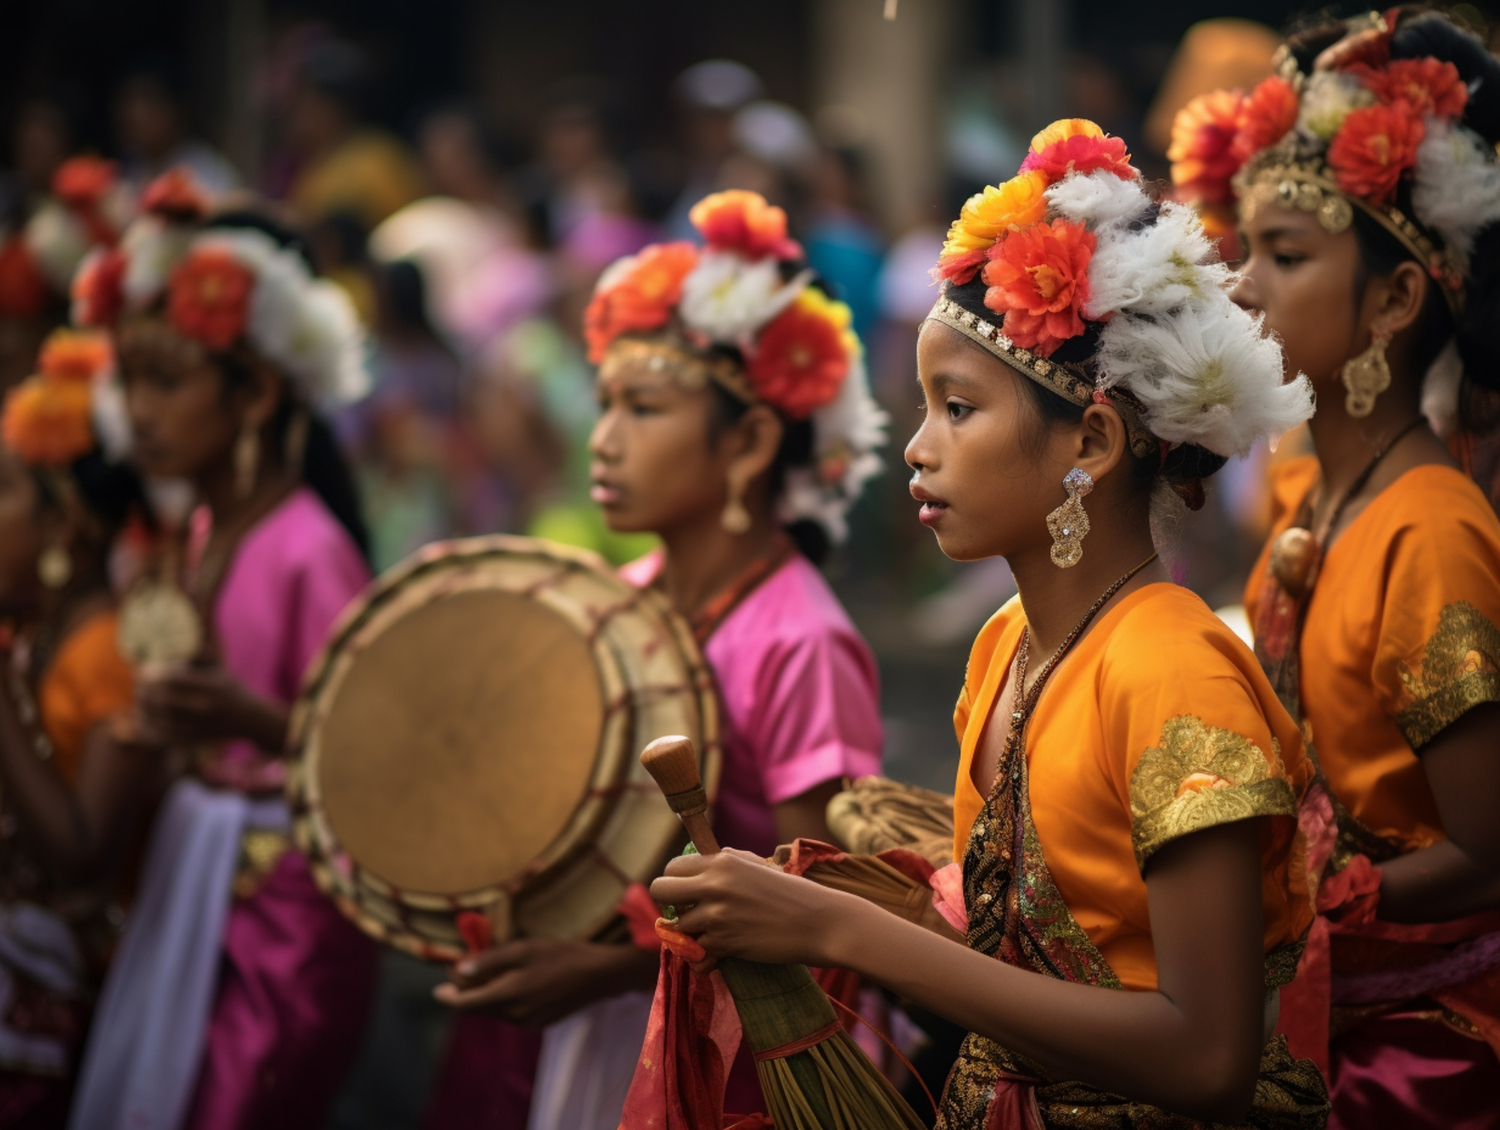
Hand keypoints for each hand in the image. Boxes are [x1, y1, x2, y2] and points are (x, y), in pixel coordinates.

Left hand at [134, 662, 286, 750]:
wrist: (248, 719)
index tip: (145, 670)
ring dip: (143, 708)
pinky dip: (147, 728)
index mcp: (211, 686)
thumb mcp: (218, 667)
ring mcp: (199, 726)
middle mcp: (205, 707)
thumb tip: (172, 645)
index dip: (154, 673)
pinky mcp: (192, 740)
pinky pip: (161, 737)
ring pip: (158, 719)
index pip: (173, 678)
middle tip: (139, 684)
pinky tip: (142, 718)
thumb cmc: (229, 688)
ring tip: (140, 699)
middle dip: (145, 690)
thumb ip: (197, 654)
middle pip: (162, 699)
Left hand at [433, 939, 658, 1025]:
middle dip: (464, 993)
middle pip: (477, 1009)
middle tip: (458, 972)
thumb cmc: (563, 955)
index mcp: (507, 996)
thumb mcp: (524, 949)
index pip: (465, 1004)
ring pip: (493, 1011)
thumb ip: (490, 961)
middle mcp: (514, 1016)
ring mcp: (527, 1022)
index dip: (448, 995)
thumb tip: (460, 970)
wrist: (601, 976)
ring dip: (483, 995)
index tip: (438, 985)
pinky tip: (509, 982)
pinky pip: (510, 1013)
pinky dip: (501, 999)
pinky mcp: (539, 1022)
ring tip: (483, 972)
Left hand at [648, 848, 854, 967]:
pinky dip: (702, 959)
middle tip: (688, 913)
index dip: (675, 882)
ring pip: (678, 927)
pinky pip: (694, 954)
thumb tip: (698, 862)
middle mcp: (715, 885)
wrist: (820, 922)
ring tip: (713, 936)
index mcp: (722, 861)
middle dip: (669, 905)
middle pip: (661, 891)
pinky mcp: (725, 944)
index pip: (672, 868)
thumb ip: (725, 862)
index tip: (687, 894)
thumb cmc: (793, 893)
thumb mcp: (757, 865)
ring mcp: (718, 915)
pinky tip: (716, 956)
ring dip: (691, 934)